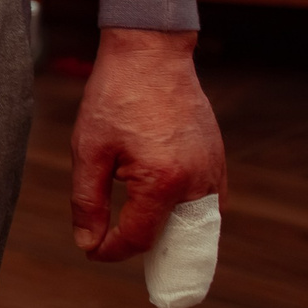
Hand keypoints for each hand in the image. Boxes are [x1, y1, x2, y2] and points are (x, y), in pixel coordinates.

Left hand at [70, 28, 226, 261]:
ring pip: (197, 226)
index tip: (92, 251)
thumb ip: (88, 201)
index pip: (139, 238)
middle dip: (148, 254)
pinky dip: (189, 216)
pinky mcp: (219, 160)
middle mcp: (196, 182)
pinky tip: (164, 213)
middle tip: (117, 253)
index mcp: (161, 182)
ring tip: (142, 242)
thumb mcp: (89, 149)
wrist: (151, 53)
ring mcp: (214, 171)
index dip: (112, 251)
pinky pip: (209, 203)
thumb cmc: (115, 97)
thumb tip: (88, 243)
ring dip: (172, 237)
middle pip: (175, 240)